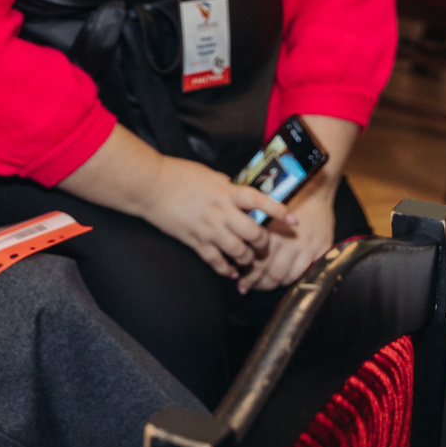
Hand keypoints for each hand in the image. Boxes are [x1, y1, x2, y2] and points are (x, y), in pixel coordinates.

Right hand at [138, 154, 286, 278]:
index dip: (280, 212)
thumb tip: (240, 193)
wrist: (150, 186)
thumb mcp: (210, 176)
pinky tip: (230, 271)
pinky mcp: (194, 240)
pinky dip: (226, 269)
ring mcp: (208, 228)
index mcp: (227, 192)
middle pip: (254, 233)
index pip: (261, 202)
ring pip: (238, 251)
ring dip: (247, 258)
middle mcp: (221, 212)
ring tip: (247, 259)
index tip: (294, 222)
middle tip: (263, 244)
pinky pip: (215, 260)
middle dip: (263, 242)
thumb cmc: (178, 174)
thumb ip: (227, 187)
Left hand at [236, 181, 337, 292]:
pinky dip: (291, 279)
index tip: (240, 280)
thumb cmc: (284, 199)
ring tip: (263, 286)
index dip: (247, 274)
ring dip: (273, 284)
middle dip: (257, 283)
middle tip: (248, 287)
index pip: (256, 261)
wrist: (314, 189)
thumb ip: (253, 233)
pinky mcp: (321, 250)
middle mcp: (289, 241)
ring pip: (286, 277)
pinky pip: (303, 273)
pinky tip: (283, 280)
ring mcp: (307, 247)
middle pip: (270, 273)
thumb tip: (240, 253)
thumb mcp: (263, 211)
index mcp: (271, 231)